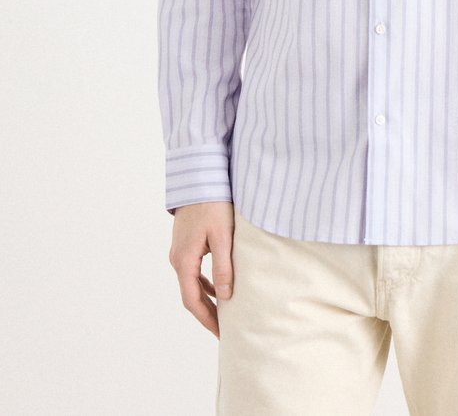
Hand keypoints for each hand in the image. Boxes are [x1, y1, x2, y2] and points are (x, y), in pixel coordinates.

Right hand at [169, 201, 234, 338]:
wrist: (199, 177)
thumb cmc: (213, 204)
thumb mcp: (223, 236)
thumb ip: (223, 267)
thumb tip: (226, 297)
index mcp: (184, 260)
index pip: (193, 300)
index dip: (207, 319)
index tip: (221, 333)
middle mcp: (177, 259)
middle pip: (191, 295)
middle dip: (207, 314)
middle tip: (224, 330)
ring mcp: (179, 251)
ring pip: (191, 284)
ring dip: (206, 300)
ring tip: (223, 314)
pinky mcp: (185, 243)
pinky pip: (193, 272)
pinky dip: (204, 284)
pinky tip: (218, 288)